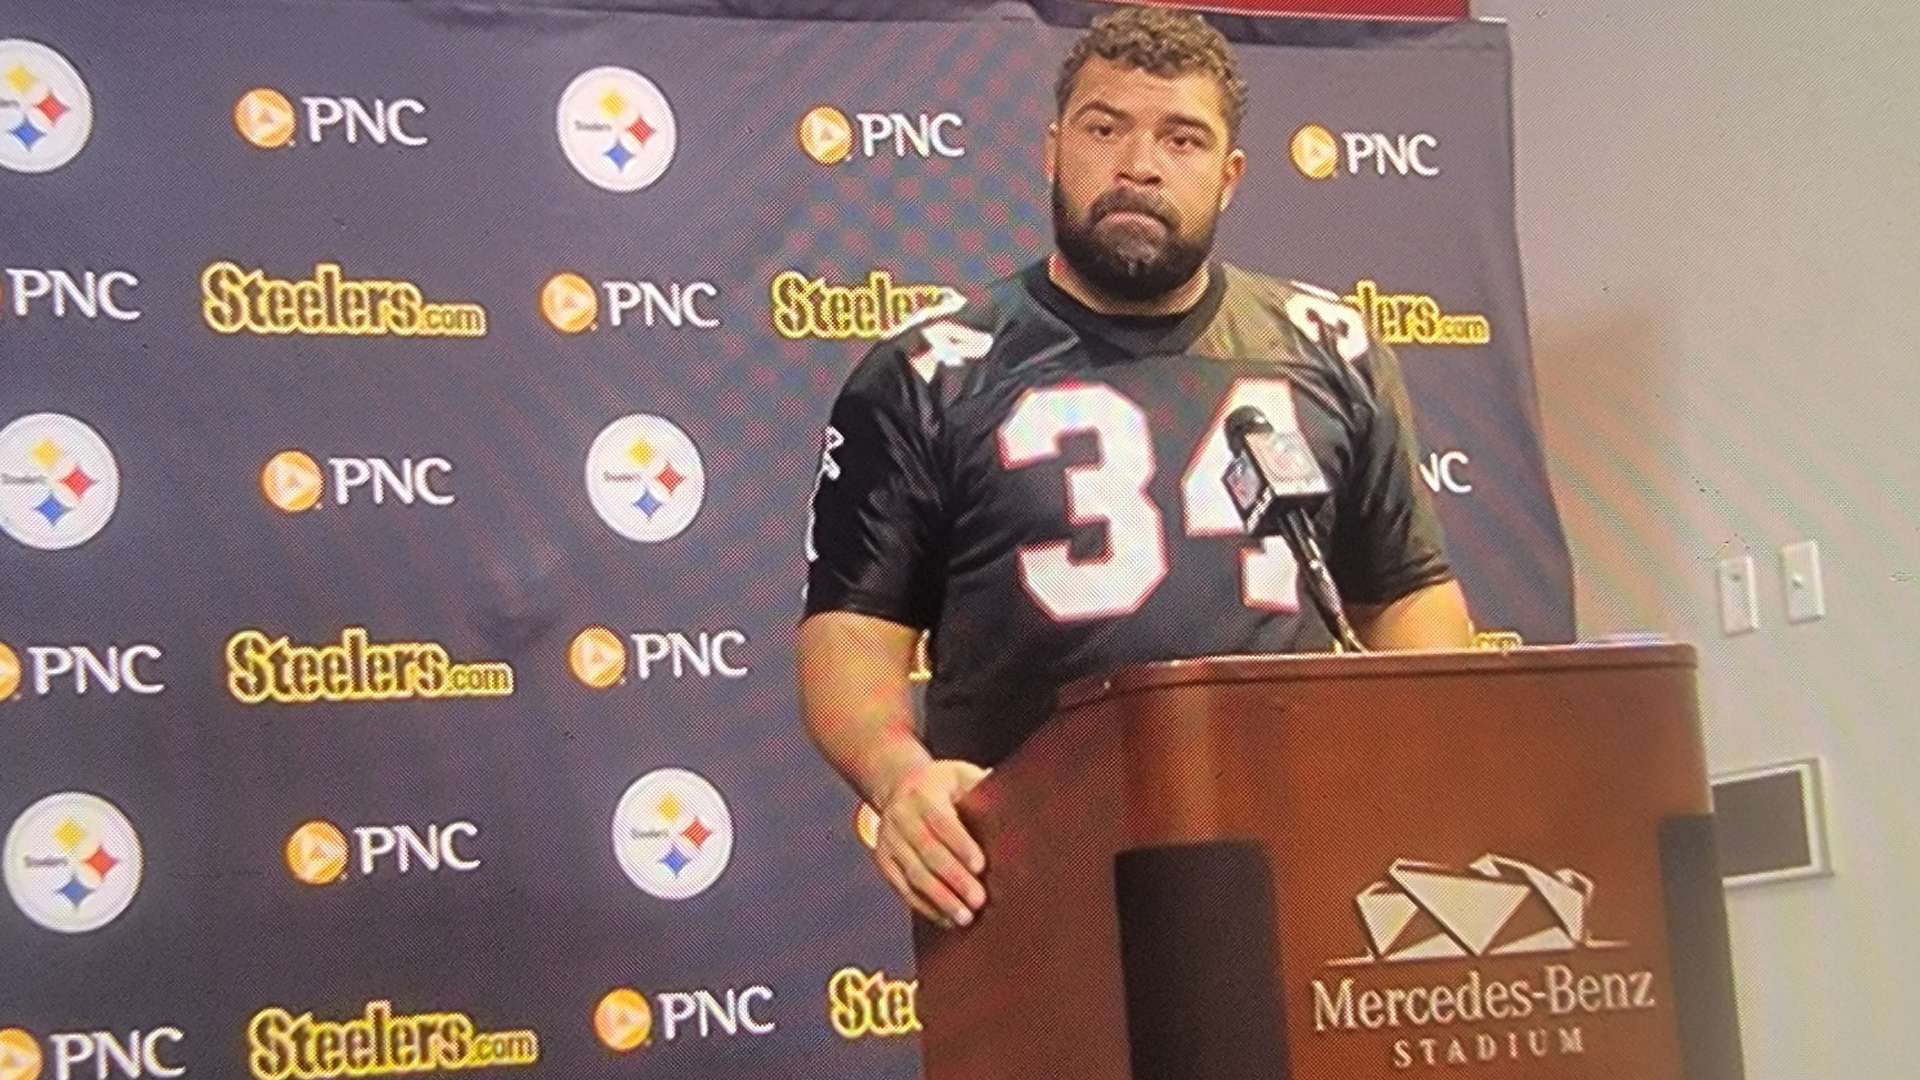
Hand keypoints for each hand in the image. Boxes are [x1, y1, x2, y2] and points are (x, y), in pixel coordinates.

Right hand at [872, 759, 989, 927]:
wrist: (898, 787)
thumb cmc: (942, 785)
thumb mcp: (959, 774)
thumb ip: (982, 785)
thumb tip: (1019, 798)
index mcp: (923, 794)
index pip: (940, 821)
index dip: (960, 844)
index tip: (981, 866)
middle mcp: (901, 817)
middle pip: (927, 851)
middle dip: (954, 878)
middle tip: (979, 900)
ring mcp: (889, 840)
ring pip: (914, 874)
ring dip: (940, 899)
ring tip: (965, 918)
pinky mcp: (884, 861)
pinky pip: (902, 888)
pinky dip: (925, 906)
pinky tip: (946, 919)